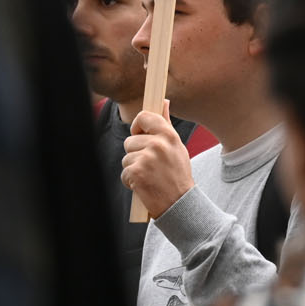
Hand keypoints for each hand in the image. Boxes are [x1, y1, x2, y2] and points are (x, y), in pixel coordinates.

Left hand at [122, 101, 194, 218]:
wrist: (180, 204)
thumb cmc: (177, 174)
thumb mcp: (177, 147)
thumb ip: (166, 124)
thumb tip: (164, 101)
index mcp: (168, 135)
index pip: (144, 117)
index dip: (138, 126)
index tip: (140, 135)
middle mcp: (158, 144)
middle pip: (130, 141)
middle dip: (136, 154)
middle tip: (151, 166)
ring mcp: (146, 158)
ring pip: (126, 157)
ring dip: (133, 169)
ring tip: (149, 176)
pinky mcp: (137, 173)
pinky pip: (124, 172)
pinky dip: (131, 181)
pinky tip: (144, 185)